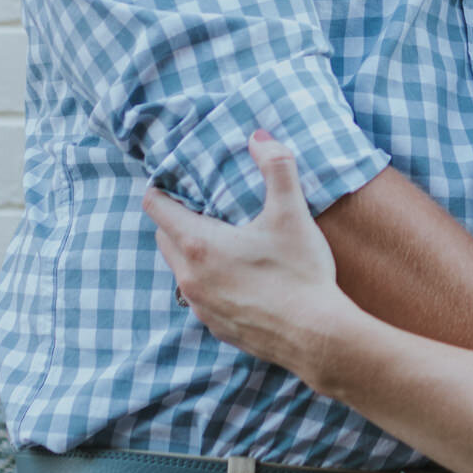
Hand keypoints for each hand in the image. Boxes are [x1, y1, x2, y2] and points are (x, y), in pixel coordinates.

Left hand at [143, 133, 352, 380]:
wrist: (317, 335)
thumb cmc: (300, 272)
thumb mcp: (291, 213)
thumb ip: (276, 167)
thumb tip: (259, 137)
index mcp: (198, 244)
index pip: (156, 208)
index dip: (162, 190)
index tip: (177, 181)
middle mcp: (189, 278)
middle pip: (164, 239)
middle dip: (177, 221)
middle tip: (206, 208)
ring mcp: (201, 307)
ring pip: (181, 271)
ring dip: (193, 254)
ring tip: (226, 244)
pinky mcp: (216, 328)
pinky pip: (201, 298)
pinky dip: (211, 283)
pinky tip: (243, 280)